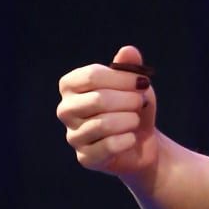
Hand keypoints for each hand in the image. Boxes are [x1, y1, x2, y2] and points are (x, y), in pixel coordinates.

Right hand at [56, 45, 158, 180]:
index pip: (92, 76)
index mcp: (72, 86)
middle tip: (140, 101)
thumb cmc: (132, 106)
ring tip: (135, 119)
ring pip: (102, 124)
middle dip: (127, 100)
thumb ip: (130, 66)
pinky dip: (127, 140)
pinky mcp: (85, 158)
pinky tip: (132, 137)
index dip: (121, 78)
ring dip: (129, 119)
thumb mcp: (134, 83)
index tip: (142, 82)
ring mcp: (73, 136)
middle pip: (97, 100)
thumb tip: (128, 50)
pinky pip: (108, 147)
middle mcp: (66, 110)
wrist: (141, 140)